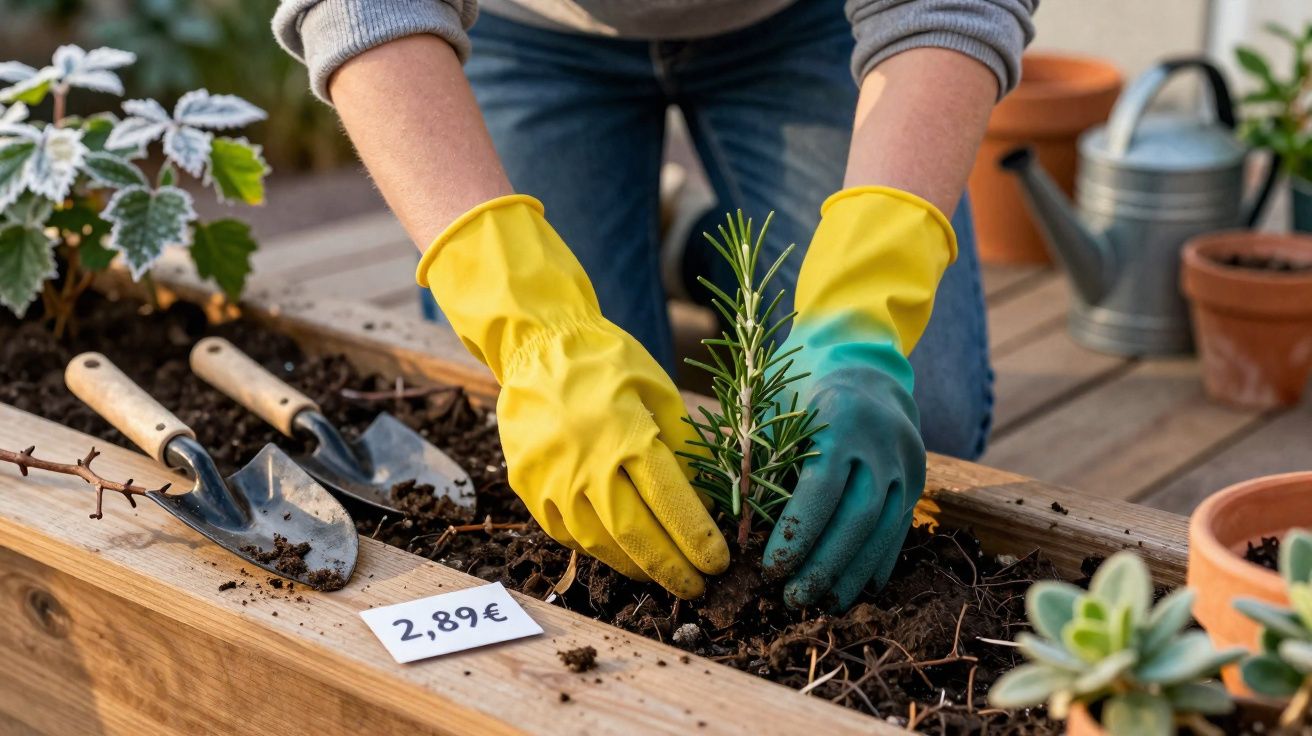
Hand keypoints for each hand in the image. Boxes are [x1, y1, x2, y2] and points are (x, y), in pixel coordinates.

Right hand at [418, 195, 728, 597]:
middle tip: (698, 588)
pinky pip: (566, 534)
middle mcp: (587, 465)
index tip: (720, 562)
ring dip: (636, 567)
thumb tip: (707, 499)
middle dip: (672, 568)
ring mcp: (552, 480)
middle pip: (636, 535)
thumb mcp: (658, 389)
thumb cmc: (607, 362)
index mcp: (628, 436)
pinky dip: (597, 550)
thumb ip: (684, 444)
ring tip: (662, 575)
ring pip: (599, 544)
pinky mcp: (528, 487)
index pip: (672, 503)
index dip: (699, 540)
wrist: (535, 344)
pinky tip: (620, 553)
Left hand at [762, 187, 955, 609]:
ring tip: (821, 605)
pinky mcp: (918, 480)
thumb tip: (737, 529)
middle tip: (793, 599)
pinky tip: (854, 590)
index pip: (822, 487)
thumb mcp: (777, 408)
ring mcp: (908, 462)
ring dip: (852, 574)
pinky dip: (877, 564)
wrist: (864, 359)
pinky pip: (900, 531)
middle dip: (825, 565)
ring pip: (885, 531)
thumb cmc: (802, 385)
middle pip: (859, 517)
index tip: (770, 570)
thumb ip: (761, 460)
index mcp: (844, 416)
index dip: (797, 534)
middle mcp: (884, 441)